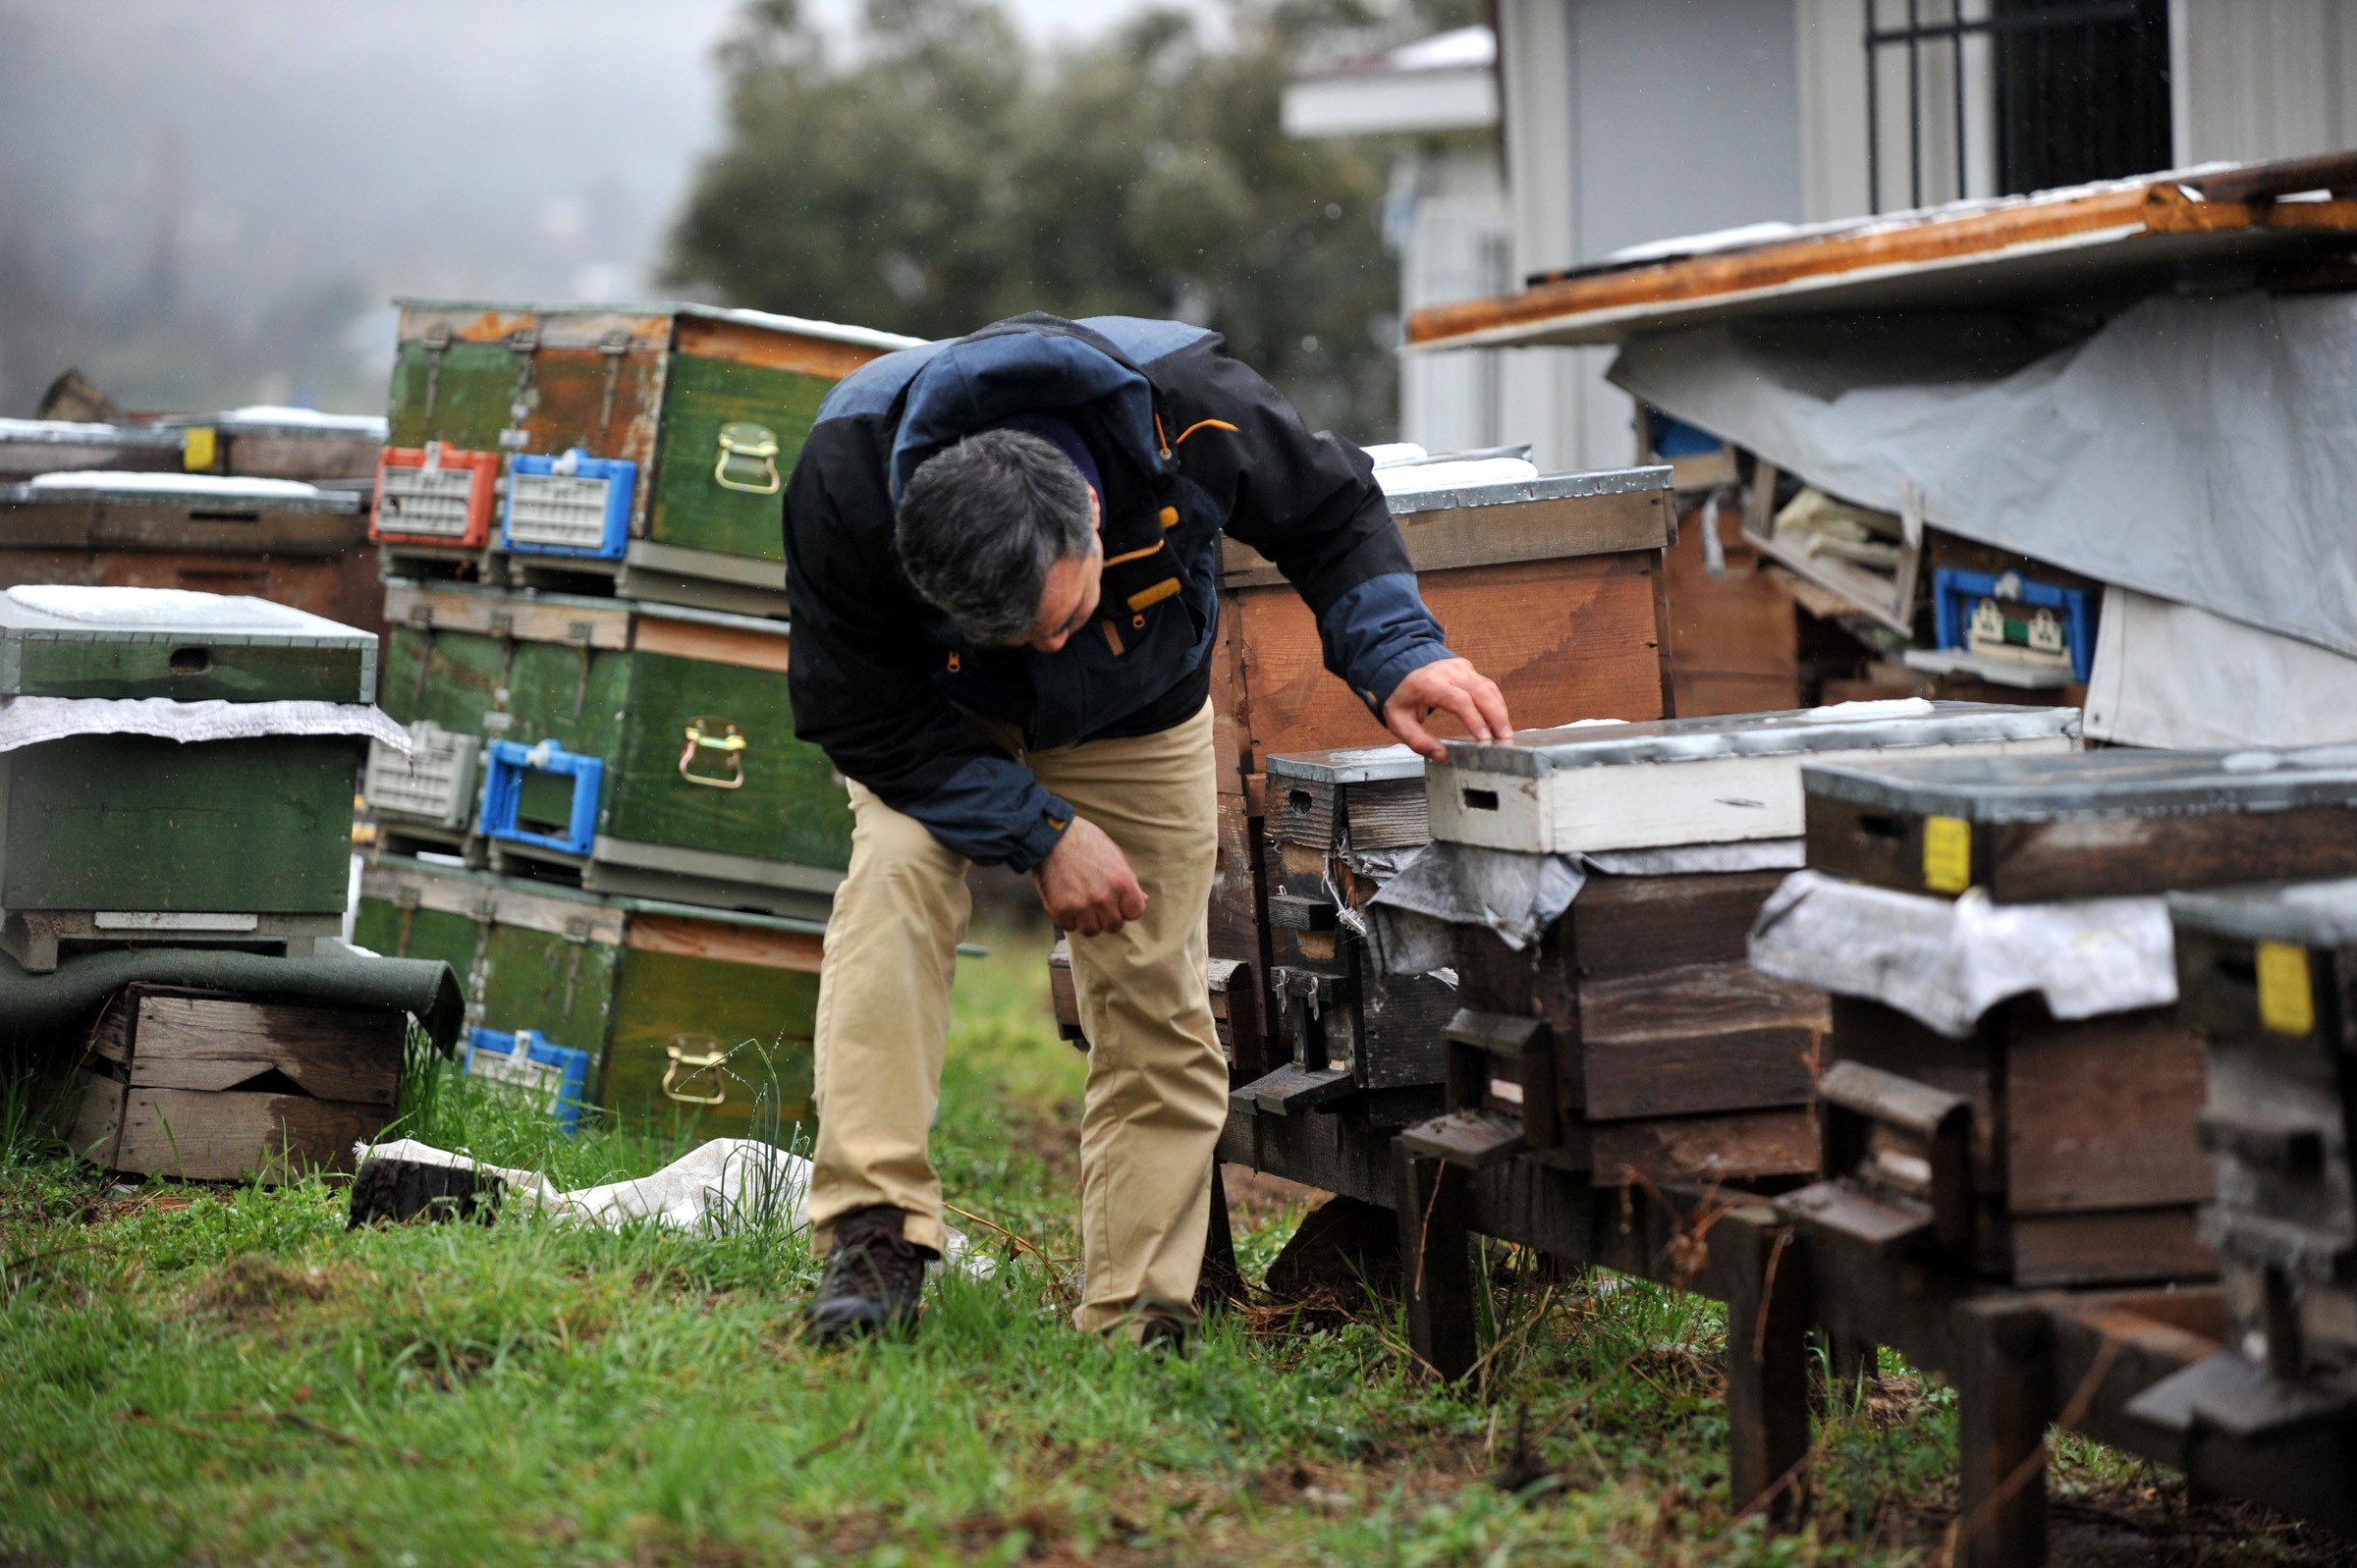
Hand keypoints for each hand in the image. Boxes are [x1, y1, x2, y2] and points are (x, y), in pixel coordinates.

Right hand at [1034, 816, 1147, 935]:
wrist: (1051, 835)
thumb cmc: (1085, 842)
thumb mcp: (1115, 856)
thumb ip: (1128, 881)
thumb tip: (1142, 900)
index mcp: (1122, 882)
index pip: (1135, 913)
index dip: (1126, 908)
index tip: (1117, 902)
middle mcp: (1104, 897)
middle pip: (1114, 926)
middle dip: (1106, 916)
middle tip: (1096, 902)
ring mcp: (1081, 905)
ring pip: (1091, 931)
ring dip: (1087, 920)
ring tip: (1080, 902)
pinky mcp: (1060, 909)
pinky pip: (1069, 927)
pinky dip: (1067, 917)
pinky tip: (1065, 900)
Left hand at [1382, 656, 1511, 761]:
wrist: (1399, 664)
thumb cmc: (1401, 694)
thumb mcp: (1398, 721)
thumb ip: (1418, 740)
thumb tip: (1442, 756)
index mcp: (1428, 683)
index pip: (1459, 700)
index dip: (1475, 720)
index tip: (1484, 739)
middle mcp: (1447, 672)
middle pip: (1480, 692)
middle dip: (1496, 717)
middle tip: (1504, 740)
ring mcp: (1460, 668)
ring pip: (1488, 687)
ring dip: (1500, 711)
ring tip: (1505, 734)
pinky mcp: (1468, 669)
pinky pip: (1487, 685)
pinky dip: (1496, 703)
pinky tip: (1499, 720)